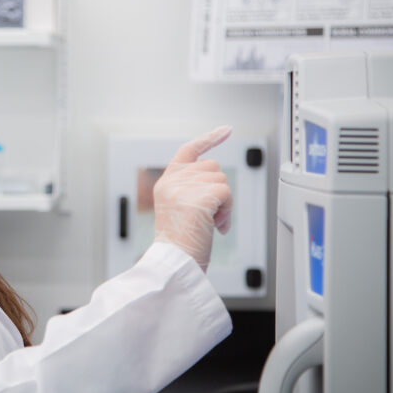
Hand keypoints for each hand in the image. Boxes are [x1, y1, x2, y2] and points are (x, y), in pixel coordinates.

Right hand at [153, 126, 233, 270]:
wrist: (176, 262)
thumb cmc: (180, 244)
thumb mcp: (181, 209)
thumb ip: (193, 190)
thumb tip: (218, 183)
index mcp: (166, 183)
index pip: (188, 150)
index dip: (209, 139)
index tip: (225, 130)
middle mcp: (173, 181)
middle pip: (212, 167)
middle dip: (218, 190)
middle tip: (211, 216)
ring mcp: (184, 187)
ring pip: (221, 180)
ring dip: (223, 203)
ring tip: (210, 223)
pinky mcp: (199, 196)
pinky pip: (226, 193)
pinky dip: (227, 210)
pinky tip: (216, 225)